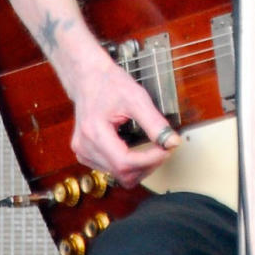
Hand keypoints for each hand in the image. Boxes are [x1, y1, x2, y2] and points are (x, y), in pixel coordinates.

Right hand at [63, 49, 179, 187]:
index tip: (167, 149)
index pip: (125, 162)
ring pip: (118, 176)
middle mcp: (84, 147)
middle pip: (122, 174)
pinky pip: (111, 171)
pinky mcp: (86, 155)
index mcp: (94, 133)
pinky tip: (137, 151)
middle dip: (148, 165)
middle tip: (163, 148)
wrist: (88, 77)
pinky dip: (129, 165)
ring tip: (152, 149)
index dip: (150, 160)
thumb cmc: (109, 83)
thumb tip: (172, 142)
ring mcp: (83, 153)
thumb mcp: (136, 98)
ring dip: (140, 167)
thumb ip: (155, 122)